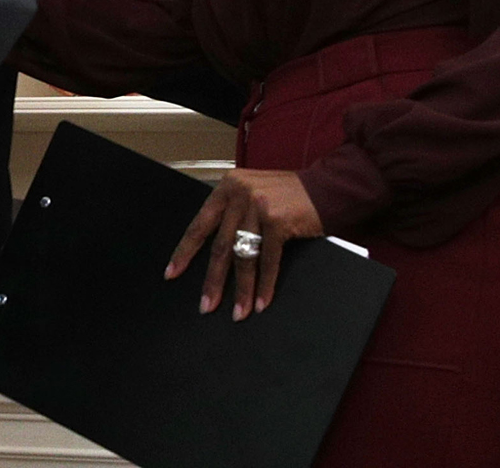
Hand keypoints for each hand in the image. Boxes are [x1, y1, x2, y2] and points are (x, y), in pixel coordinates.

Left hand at [165, 168, 323, 321]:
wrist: (326, 188)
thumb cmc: (290, 195)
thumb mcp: (253, 194)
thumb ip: (234, 212)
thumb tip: (217, 253)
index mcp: (228, 188)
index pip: (199, 224)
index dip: (185, 252)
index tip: (172, 273)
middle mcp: (240, 194)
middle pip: (220, 246)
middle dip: (213, 281)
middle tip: (206, 305)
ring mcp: (259, 206)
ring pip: (243, 257)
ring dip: (241, 289)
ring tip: (238, 312)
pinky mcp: (278, 220)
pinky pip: (267, 261)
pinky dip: (264, 285)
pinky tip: (260, 302)